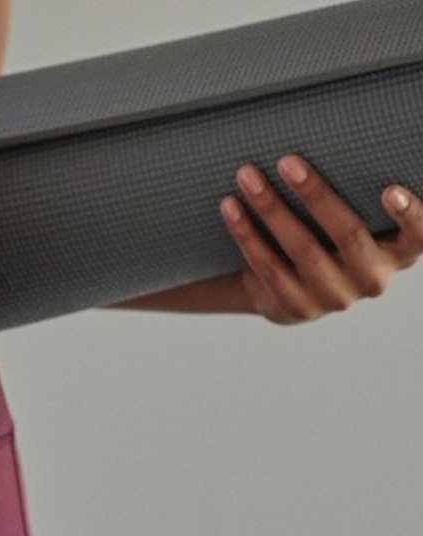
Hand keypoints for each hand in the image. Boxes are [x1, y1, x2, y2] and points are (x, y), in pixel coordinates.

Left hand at [218, 154, 421, 324]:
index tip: (391, 190)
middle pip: (348, 235)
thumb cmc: (328, 239)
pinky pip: (266, 265)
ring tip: (247, 175)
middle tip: (287, 161)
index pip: (419, 237)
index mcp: (396, 253)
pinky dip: (246, 232)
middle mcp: (371, 278)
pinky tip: (230, 206)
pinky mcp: (294, 305)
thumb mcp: (351, 222)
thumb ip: (355, 196)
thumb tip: (334, 132)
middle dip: (316, 195)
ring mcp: (333, 296)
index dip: (410, 216)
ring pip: (301, 249)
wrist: (289, 291)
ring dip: (271, 208)